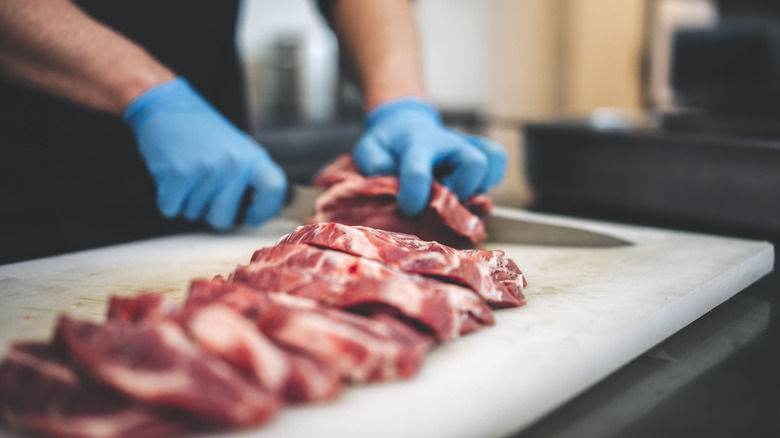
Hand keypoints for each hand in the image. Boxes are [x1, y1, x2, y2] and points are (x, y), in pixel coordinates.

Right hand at [124, 78, 286, 229]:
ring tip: (188, 174)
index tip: (250, 216)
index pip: (275, 190)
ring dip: (187, 201)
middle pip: (224, 219)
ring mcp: (207, 169)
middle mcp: (234, 164)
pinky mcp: (178, 175)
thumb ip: (251, 178)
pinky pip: (172, 209)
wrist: (169, 108)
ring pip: (194, 214)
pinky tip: (172, 176)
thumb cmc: (204, 134)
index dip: (264, 211)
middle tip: (204, 190)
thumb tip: (263, 210)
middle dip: (209, 213)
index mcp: (253, 158)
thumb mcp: (239, 150)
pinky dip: (168, 200)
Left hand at [352, 97, 505, 216]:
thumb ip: (373, 164)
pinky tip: (472, 188)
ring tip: (460, 196)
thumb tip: (389, 178)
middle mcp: (447, 143)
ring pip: (491, 161)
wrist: (404, 123)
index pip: (418, 172)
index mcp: (416, 144)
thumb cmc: (388, 144)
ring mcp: (465, 146)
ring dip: (480, 185)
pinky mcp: (478, 151)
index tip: (409, 209)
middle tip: (444, 202)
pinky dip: (492, 178)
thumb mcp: (369, 149)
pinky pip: (498, 160)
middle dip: (461, 190)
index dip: (414, 197)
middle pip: (473, 162)